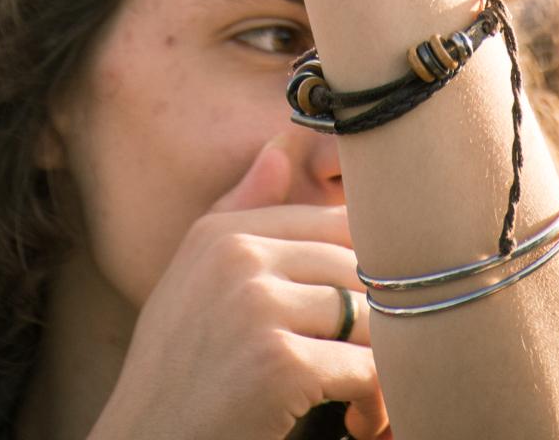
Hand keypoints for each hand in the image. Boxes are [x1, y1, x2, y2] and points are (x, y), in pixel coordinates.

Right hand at [92, 140, 389, 439]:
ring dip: (384, 362)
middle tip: (379, 364)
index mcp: (221, 232)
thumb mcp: (193, 281)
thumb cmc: (175, 374)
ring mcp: (259, 307)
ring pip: (369, 314)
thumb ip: (240, 211)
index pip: (332, 222)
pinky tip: (359, 422)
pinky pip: (365, 367)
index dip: (367, 268)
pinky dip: (375, 400)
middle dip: (382, 318)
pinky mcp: (281, 363)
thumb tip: (281, 146)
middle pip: (358, 264)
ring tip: (372, 398)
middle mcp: (239, 256)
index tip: (374, 312)